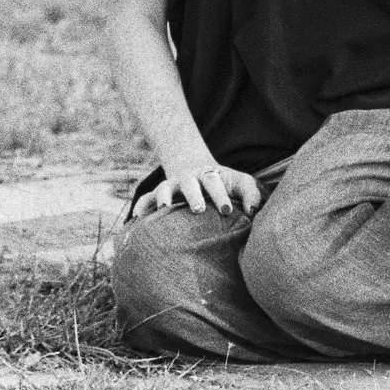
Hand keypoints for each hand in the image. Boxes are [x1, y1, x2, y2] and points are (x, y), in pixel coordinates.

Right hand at [131, 160, 261, 218]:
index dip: (220, 194)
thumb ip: (251, 193)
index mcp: (209, 175)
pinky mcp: (159, 196)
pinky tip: (136, 218)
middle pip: (189, 184)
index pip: (214, 181)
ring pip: (165, 189)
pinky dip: (141, 206)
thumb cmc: (224, 183)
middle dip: (194, 195)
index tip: (227, 210)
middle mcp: (188, 179)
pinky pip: (146, 200)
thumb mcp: (239, 183)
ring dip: (164, 197)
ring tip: (164, 208)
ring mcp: (171, 186)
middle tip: (199, 209)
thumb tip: (253, 210)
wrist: (197, 171)